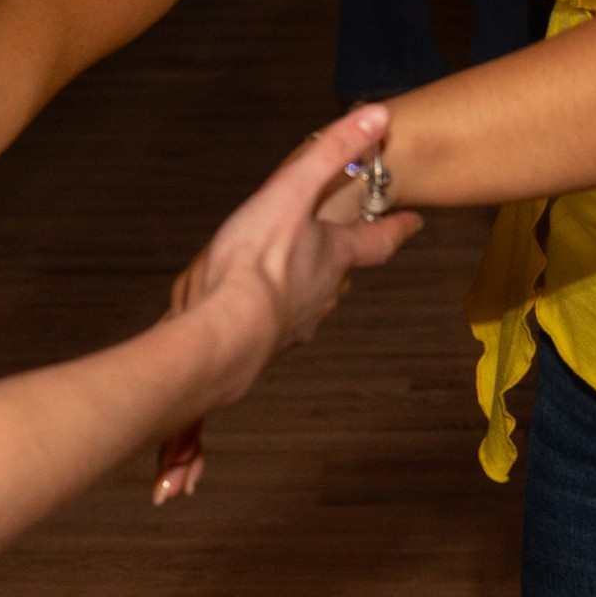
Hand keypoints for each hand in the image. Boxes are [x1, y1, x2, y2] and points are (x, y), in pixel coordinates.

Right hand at [153, 106, 423, 501]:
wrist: (222, 335)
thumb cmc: (252, 266)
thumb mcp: (292, 193)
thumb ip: (334, 152)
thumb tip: (382, 112)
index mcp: (325, 265)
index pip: (372, 242)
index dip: (396, 229)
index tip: (417, 221)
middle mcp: (310, 308)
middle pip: (327, 290)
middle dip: (328, 278)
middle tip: (329, 265)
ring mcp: (275, 344)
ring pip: (279, 333)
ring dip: (273, 329)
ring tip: (260, 324)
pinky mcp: (233, 377)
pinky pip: (213, 414)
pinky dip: (197, 446)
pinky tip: (178, 484)